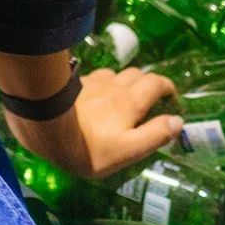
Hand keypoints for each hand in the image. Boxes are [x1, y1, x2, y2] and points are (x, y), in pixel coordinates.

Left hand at [9, 66, 182, 181]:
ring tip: (124, 97)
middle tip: (150, 100)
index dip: (168, 87)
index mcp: (130, 101)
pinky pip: (97, 77)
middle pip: (138, 74)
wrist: (47, 130)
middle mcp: (114, 85)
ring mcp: (93, 82)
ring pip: (116, 74)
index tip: (172, 97)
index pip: (156, 83)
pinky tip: (98, 94)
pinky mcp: (76, 84)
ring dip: (126, 81)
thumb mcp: (129, 150)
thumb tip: (177, 121)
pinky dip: (105, 82)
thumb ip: (154, 135)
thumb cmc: (91, 148)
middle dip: (148, 83)